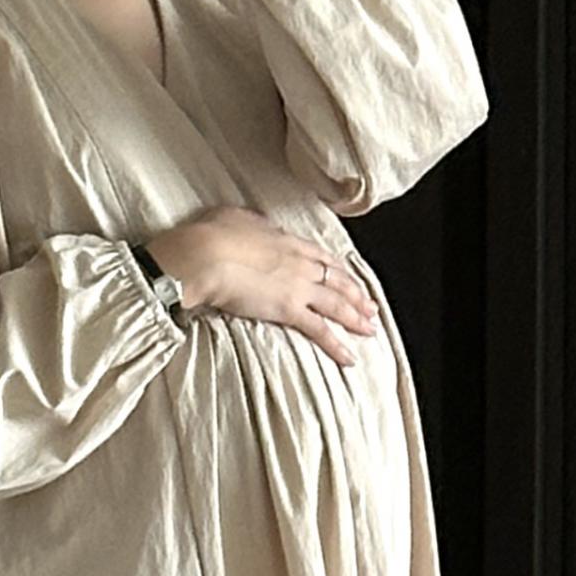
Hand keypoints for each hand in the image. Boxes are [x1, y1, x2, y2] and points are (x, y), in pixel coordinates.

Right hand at [148, 208, 379, 371]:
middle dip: (356, 294)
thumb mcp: (234, 219)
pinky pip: (320, 330)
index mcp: (287, 240)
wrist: (204, 255)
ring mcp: (298, 286)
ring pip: (337, 304)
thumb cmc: (211, 236)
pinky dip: (337, 345)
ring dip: (356, 318)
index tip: (348, 277)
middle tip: (370, 307)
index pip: (322, 256)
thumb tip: (251, 228)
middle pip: (337, 280)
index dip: (338, 269)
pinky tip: (349, 357)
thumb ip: (251, 226)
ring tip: (370, 330)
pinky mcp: (289, 310)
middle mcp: (300, 262)